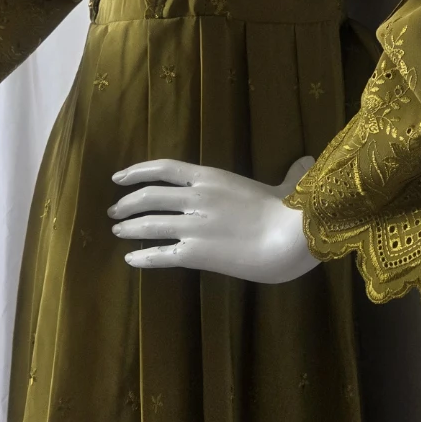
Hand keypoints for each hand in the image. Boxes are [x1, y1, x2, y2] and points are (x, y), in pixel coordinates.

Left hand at [107, 154, 319, 283]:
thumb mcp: (287, 186)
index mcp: (211, 177)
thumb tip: (306, 161)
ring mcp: (193, 226)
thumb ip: (290, 173)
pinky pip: (160, 255)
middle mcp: (196, 198)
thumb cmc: (290, 210)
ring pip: (149, 224)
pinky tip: (131, 260)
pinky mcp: (195, 253)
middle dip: (126, 203)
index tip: (118, 177)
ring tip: (117, 232)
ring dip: (129, 228)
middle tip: (114, 211)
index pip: (164, 168)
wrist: (290, 237)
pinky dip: (142, 257)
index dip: (137, 171)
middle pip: (149, 196)